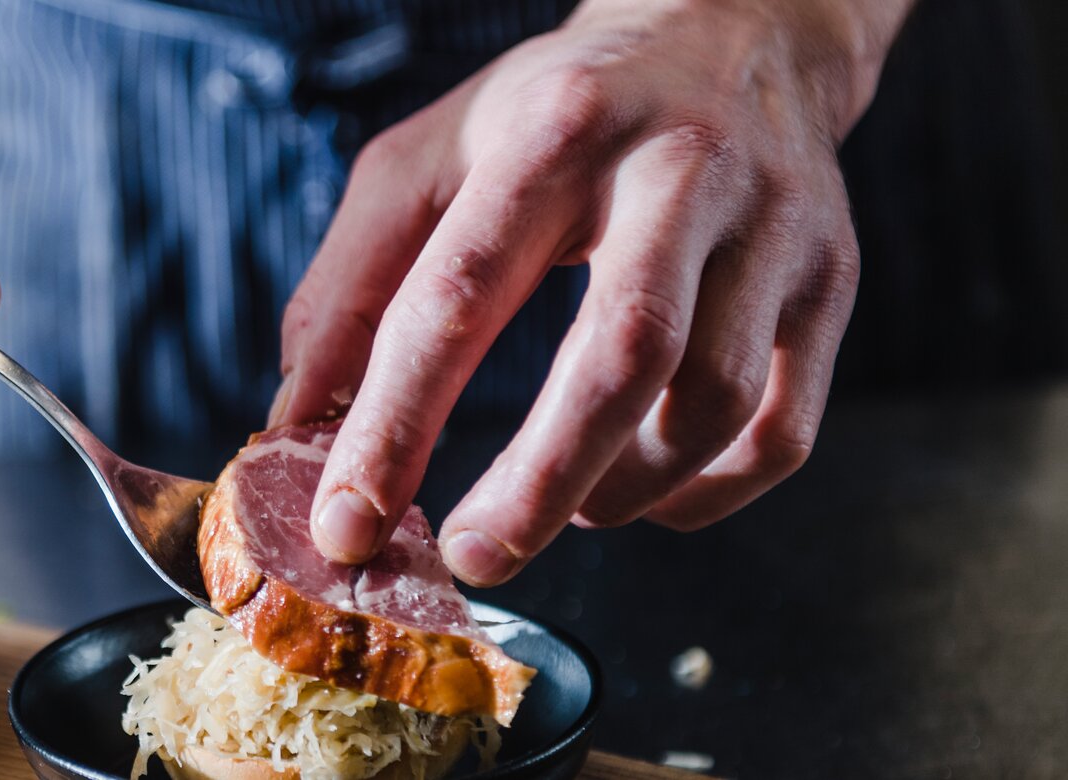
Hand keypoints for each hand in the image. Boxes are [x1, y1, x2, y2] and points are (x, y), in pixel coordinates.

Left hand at [274, 0, 911, 582]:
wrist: (733, 30)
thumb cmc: (555, 112)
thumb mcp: (428, 159)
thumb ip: (349, 285)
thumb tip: (298, 423)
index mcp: (554, 132)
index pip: (459, 295)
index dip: (395, 422)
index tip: (348, 521)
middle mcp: (679, 169)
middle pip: (622, 355)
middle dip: (537, 483)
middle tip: (471, 557)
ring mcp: (774, 226)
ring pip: (712, 404)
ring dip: (619, 488)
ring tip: (558, 504)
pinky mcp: (831, 279)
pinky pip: (782, 430)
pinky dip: (702, 494)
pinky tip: (638, 491)